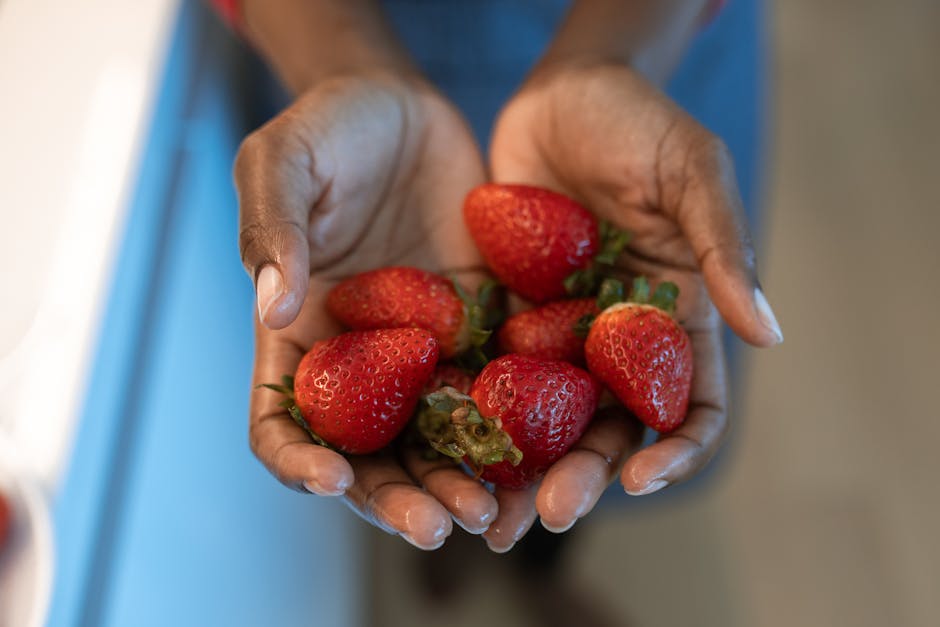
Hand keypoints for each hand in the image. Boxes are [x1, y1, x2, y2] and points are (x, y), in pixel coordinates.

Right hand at [236, 72, 498, 548]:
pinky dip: (515, 431)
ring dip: (461, 483)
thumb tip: (274, 310)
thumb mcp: (283, 159)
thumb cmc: (329, 128)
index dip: (298, 461)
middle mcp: (360, 360)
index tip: (331, 481)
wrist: (405, 107)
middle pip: (369, 455)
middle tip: (439, 527)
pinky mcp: (478, 330)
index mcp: (298, 335)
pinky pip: (496, 391)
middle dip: (398, 497)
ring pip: (437, 440)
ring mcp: (421, 351)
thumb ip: (272, 228)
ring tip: (495, 514)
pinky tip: (544, 455)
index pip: (281, 422)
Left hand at [484, 61, 782, 549]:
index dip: (675, 451)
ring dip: (523, 469)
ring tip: (489, 513)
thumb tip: (769, 335)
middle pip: (610, 430)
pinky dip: (475, 416)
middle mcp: (619, 343)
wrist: (560, 92)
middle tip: (546, 513)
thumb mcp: (693, 172)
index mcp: (677, 321)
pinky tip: (447, 447)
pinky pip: (491, 376)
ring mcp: (560, 335)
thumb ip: (723, 249)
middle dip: (584, 475)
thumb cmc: (640, 121)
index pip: (690, 407)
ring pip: (546, 421)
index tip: (640, 478)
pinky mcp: (505, 317)